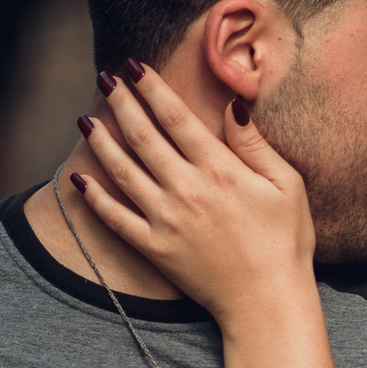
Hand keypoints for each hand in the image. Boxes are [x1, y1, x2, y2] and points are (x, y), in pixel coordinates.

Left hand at [75, 68, 316, 329]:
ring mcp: (166, 220)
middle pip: (143, 135)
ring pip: (123, 170)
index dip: (152, 87)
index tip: (136, 66)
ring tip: (86, 120)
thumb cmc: (285, 243)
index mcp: (219, 168)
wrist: (268, 302)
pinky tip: (80, 178)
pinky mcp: (155, 249)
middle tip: (106, 79)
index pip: (175, 116)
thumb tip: (233, 105)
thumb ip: (254, 145)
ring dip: (101, 141)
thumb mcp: (287, 185)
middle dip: (121, 102)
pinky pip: (116, 218)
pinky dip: (95, 198)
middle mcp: (186, 189)